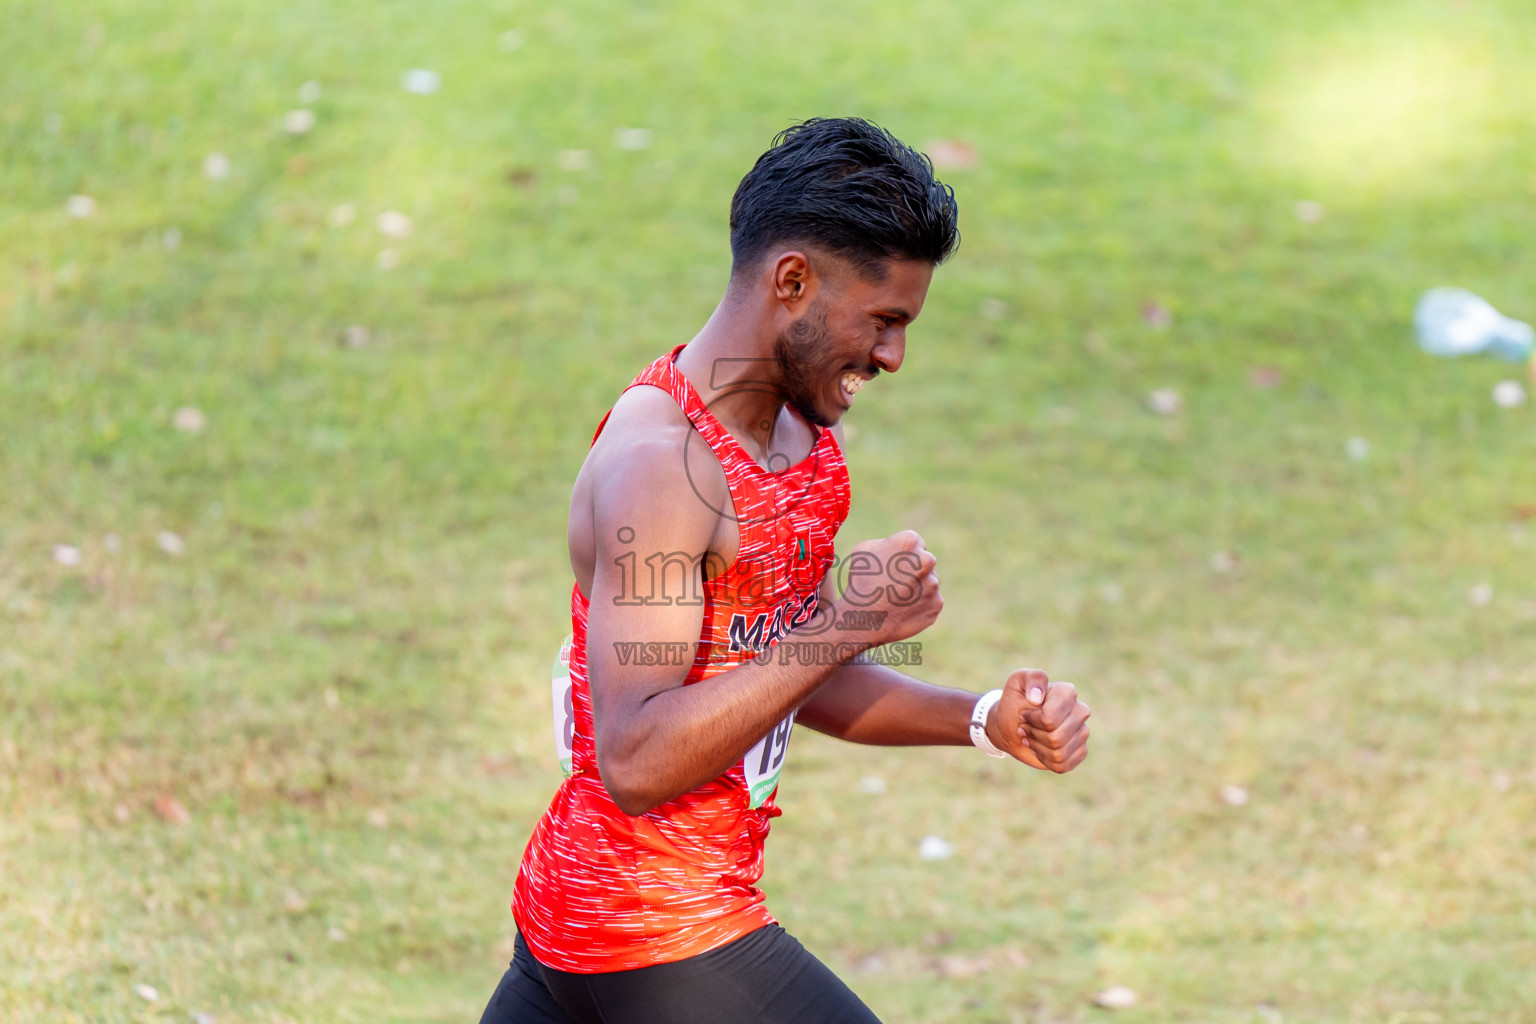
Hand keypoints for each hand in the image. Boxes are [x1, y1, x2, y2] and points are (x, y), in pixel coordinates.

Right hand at [834, 530, 941, 646]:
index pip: (916, 542)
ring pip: (929, 581)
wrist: (864, 620)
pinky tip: (902, 609)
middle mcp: (927, 560)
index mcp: (909, 541)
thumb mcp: (864, 551)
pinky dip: (920, 604)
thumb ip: (887, 543)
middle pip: (925, 561)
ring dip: (917, 587)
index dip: (902, 554)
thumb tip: (898, 548)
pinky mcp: (937, 604)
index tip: (891, 565)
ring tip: (895, 598)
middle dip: (913, 569)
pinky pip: (931, 601)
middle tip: (893, 582)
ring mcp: (934, 584)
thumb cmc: (860, 582)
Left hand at [986, 668, 1089, 772]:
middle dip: (1034, 736)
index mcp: (1067, 692)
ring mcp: (1082, 732)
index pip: (1050, 718)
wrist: (1011, 726)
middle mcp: (1080, 711)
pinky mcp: (1080, 751)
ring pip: (1060, 754)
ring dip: (1038, 749)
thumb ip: (1030, 679)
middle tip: (1026, 728)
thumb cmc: (1014, 704)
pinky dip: (1046, 761)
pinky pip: (1064, 765)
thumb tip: (1037, 697)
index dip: (1033, 720)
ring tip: (1031, 738)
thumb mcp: (1016, 683)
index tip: (1024, 714)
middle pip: (1056, 738)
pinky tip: (1040, 750)